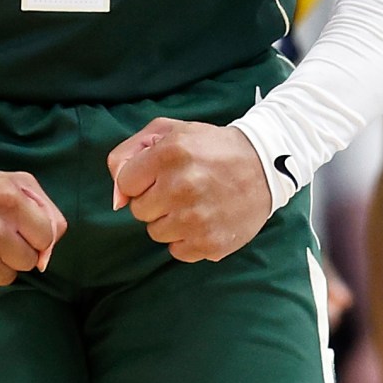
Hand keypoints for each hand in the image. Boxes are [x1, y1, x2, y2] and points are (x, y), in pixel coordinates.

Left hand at [107, 119, 272, 261]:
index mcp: (170, 154)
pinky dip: (187, 238)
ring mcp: (196, 219)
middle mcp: (181, 187)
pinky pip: (177, 251)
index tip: (159, 175)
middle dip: (155, 200)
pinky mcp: (209, 243)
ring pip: (156, 232)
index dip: (139, 180)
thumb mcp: (170, 132)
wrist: (266, 165)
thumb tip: (117, 199)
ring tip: (195, 202)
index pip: (125, 184)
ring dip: (170, 220)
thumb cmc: (211, 147)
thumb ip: (129, 154)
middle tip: (181, 188)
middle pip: (139, 211)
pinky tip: (205, 219)